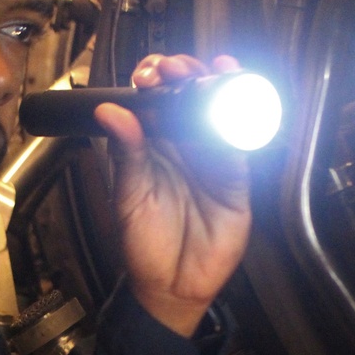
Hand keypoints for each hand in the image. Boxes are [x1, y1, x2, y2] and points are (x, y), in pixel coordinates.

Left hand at [94, 53, 251, 337]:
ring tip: (213, 68)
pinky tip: (239, 94)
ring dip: (216, 84)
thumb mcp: (129, 196)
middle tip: (177, 68)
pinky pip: (241, 139)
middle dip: (186, 72)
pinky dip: (243, 115)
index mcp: (149, 146)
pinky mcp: (236, 175)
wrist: (173, 285)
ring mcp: (210, 158)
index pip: (153, 100)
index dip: (154, 77)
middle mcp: (181, 146)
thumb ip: (125, 154)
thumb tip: (111, 112)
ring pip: (217, 110)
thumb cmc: (144, 244)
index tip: (150, 71)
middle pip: (188, 96)